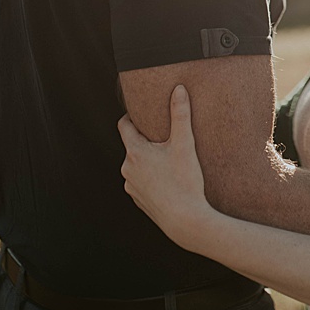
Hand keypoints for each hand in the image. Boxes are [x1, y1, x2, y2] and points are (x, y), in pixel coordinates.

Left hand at [118, 84, 217, 250]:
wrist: (184, 219)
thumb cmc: (184, 181)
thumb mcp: (185, 144)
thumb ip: (180, 115)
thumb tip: (178, 90)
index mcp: (135, 152)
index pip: (124, 126)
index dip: (131, 117)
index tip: (141, 113)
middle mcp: (127, 169)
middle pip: (133, 146)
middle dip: (146, 141)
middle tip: (165, 138)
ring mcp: (131, 186)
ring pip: (136, 166)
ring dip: (148, 161)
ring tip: (169, 161)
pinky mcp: (138, 200)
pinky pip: (141, 183)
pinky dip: (151, 178)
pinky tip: (168, 181)